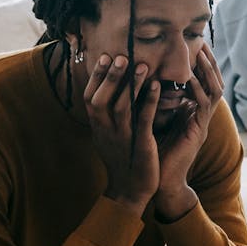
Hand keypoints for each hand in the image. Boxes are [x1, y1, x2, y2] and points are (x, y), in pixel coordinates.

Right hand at [83, 54, 160, 215]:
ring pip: (121, 106)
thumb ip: (108, 115)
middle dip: (110, 76)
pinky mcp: (140, 144)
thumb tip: (108, 90)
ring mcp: (121, 138)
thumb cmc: (122, 159)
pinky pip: (142, 120)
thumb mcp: (109, 136)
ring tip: (141, 64)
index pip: (90, 97)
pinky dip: (148, 101)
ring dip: (130, 84)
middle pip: (100, 99)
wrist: (130, 190)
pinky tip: (156, 86)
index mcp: (98, 127)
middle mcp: (105, 131)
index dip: (96, 77)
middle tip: (121, 55)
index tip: (105, 57)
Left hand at [154, 44, 223, 219]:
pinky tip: (191, 79)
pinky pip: (204, 106)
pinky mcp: (199, 131)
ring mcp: (202, 122)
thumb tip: (141, 75)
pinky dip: (198, 90)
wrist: (158, 181)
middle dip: (208, 61)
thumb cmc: (151, 150)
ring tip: (200, 53)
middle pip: (213, 80)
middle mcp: (200, 114)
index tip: (191, 43)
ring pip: (214, 90)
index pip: (201, 79)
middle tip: (201, 41)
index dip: (198, 62)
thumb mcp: (152, 117)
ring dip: (208, 71)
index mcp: (190, 109)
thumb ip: (153, 99)